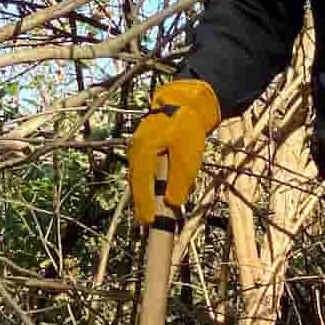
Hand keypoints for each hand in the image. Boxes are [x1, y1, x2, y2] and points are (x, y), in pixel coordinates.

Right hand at [127, 79, 220, 224]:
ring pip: (140, 177)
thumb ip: (180, 178)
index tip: (150, 222)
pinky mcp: (147, 149)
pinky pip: (145, 171)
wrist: (186, 101)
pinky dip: (149, 185)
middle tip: (148, 223)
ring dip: (145, 195)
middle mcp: (136, 150)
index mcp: (143, 149)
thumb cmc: (187, 124)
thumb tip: (173, 202)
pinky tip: (155, 194)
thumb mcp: (188, 153)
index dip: (145, 204)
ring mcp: (139, 148)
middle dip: (142, 203)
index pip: (142, 184)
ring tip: (150, 213)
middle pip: (137, 183)